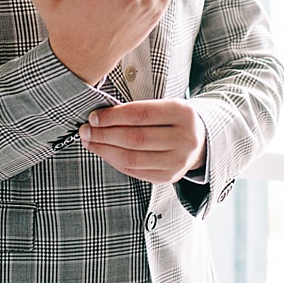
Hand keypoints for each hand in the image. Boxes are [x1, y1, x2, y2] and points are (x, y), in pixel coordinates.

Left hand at [78, 99, 205, 183]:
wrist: (198, 140)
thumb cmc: (171, 119)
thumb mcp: (161, 105)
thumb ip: (135, 110)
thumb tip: (98, 118)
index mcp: (182, 113)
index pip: (139, 114)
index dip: (112, 117)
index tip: (93, 117)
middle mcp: (184, 139)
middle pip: (134, 138)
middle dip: (103, 135)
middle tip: (84, 131)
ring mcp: (178, 161)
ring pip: (131, 158)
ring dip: (104, 150)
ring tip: (89, 141)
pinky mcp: (169, 177)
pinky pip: (134, 171)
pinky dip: (113, 161)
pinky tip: (103, 152)